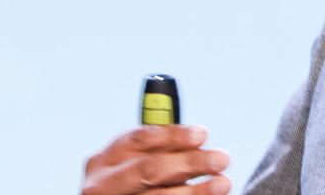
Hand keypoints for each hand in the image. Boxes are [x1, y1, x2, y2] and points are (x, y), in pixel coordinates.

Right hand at [81, 125, 229, 194]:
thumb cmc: (131, 184)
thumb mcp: (136, 161)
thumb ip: (163, 150)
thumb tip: (200, 141)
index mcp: (106, 159)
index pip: (140, 139)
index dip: (173, 136)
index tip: (202, 134)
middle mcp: (103, 183)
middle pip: (149, 169)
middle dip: (188, 163)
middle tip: (221, 159)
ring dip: (193, 191)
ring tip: (221, 184)